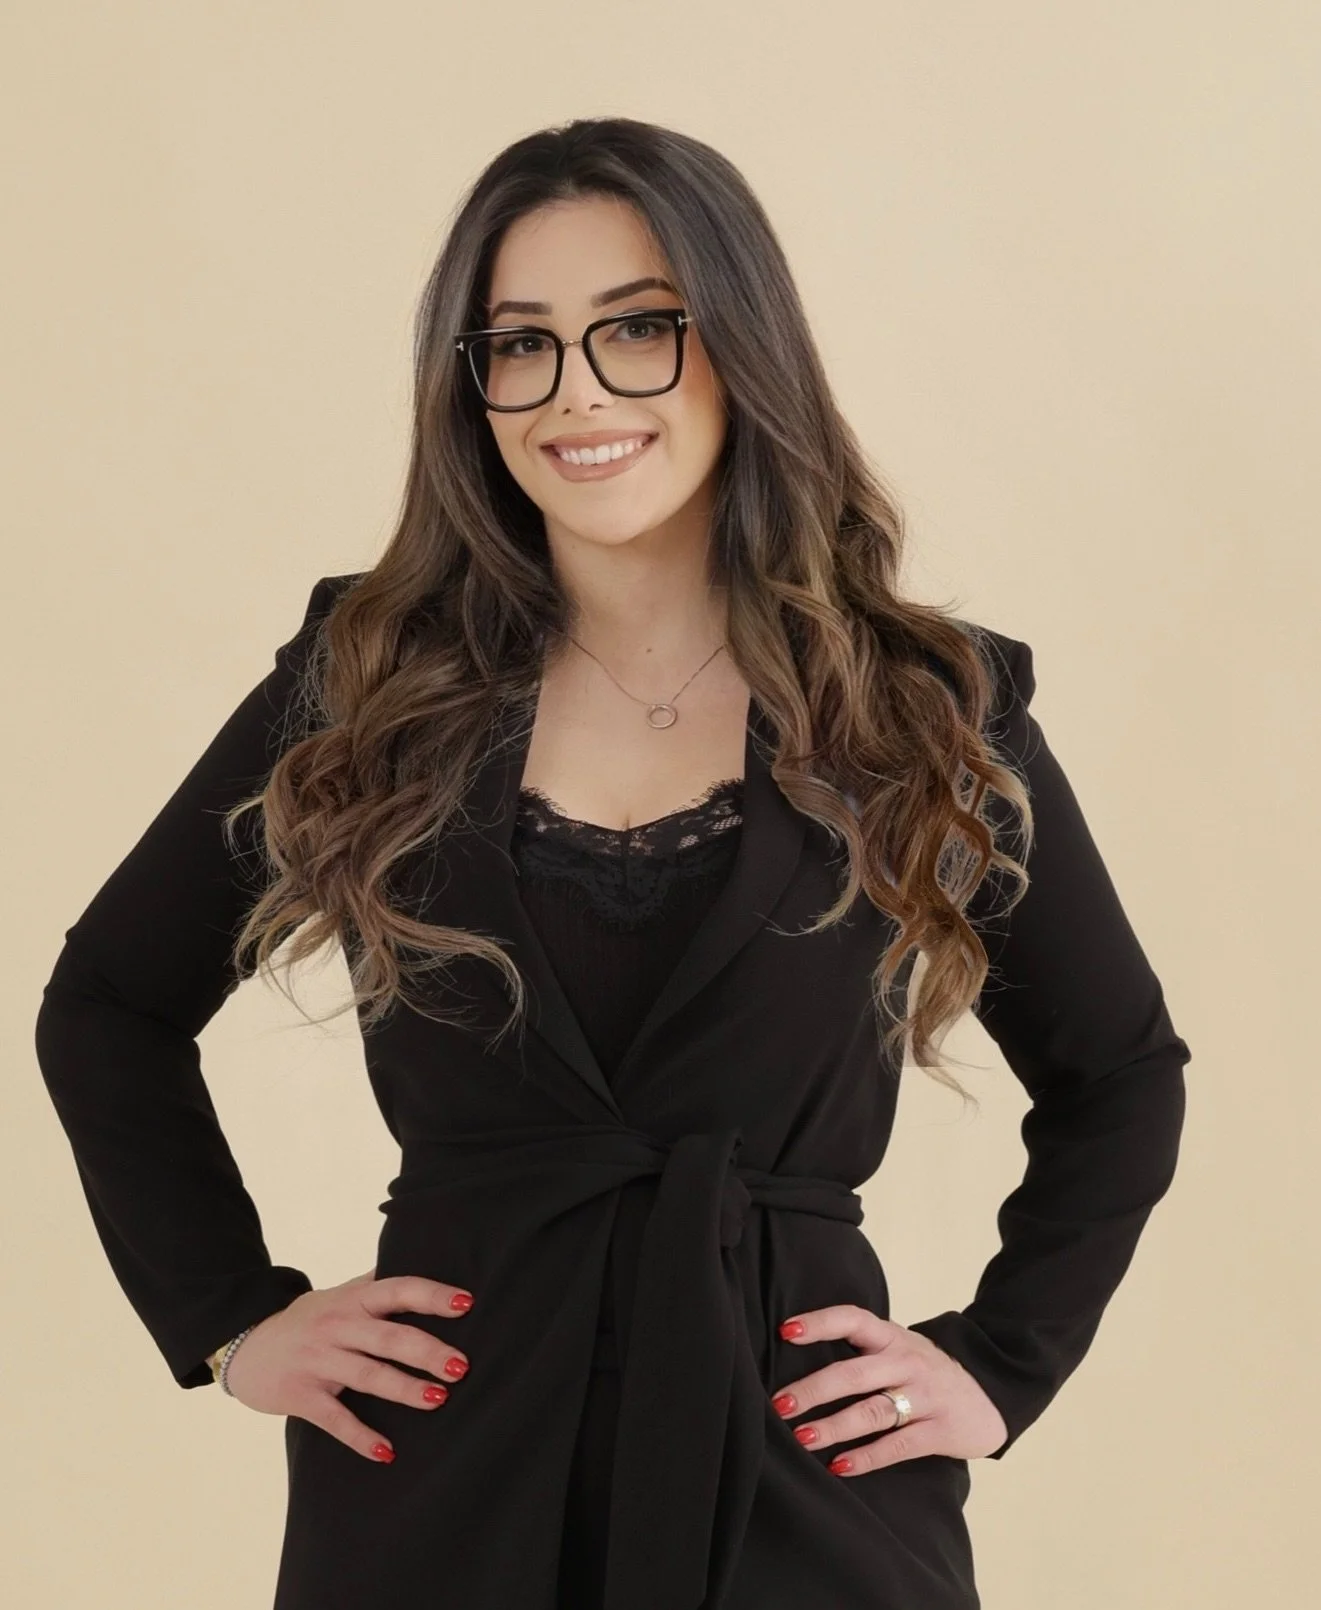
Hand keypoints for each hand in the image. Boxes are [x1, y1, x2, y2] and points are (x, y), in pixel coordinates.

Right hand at [222, 1267, 476, 1463]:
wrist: (243, 1344)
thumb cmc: (308, 1319)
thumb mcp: (340, 1294)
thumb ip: (376, 1283)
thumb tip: (420, 1259)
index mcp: (353, 1300)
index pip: (398, 1290)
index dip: (432, 1295)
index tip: (466, 1303)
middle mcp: (338, 1327)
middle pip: (389, 1337)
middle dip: (427, 1351)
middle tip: (461, 1366)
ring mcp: (319, 1362)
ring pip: (368, 1376)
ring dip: (404, 1388)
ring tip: (438, 1399)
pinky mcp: (301, 1396)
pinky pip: (335, 1419)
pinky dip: (361, 1437)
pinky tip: (386, 1452)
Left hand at [770, 1304, 1008, 1473]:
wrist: (989, 1395)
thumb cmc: (924, 1372)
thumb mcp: (898, 1349)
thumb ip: (861, 1350)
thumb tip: (795, 1358)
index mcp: (892, 1337)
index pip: (853, 1319)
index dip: (820, 1323)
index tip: (786, 1331)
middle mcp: (907, 1362)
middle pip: (854, 1374)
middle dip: (814, 1389)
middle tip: (780, 1404)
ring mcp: (925, 1396)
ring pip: (872, 1412)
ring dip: (833, 1426)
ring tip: (802, 1438)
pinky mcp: (939, 1430)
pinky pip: (897, 1446)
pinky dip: (866, 1457)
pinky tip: (838, 1466)